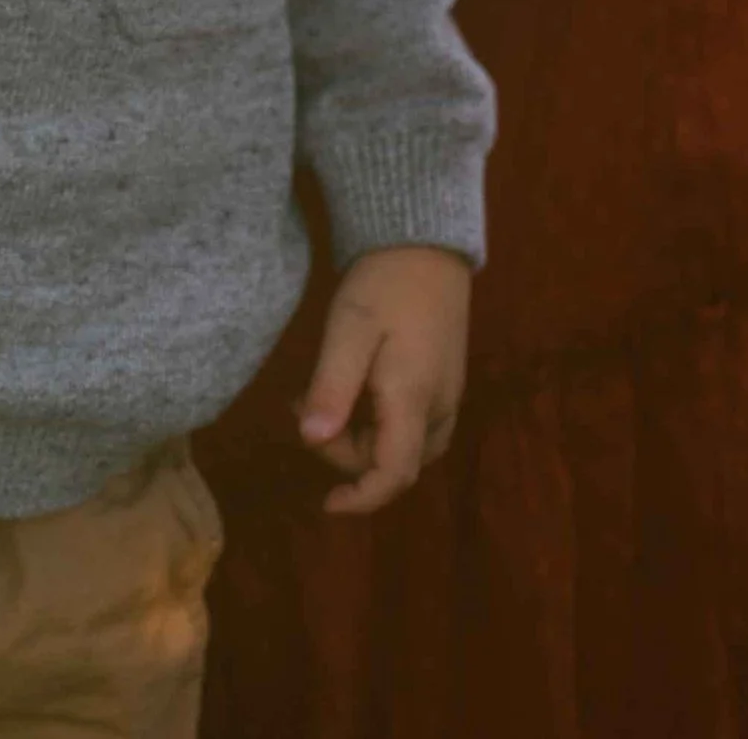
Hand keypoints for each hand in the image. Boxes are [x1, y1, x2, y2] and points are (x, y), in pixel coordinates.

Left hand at [296, 246, 470, 514]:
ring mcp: (446, 395)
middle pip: (394, 462)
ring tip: (319, 397)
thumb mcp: (349, 329)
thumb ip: (331, 386)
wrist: (426, 243)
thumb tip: (309, 440)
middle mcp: (439, 408)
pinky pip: (412, 425)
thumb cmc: (385, 283)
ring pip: (404, 446)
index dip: (361, 499)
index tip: (325, 505)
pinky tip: (351, 388)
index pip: (394, 474)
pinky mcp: (443, 380)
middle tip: (302, 407)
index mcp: (415, 401)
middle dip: (345, 452)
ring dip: (360, 439)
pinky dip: (377, 423)